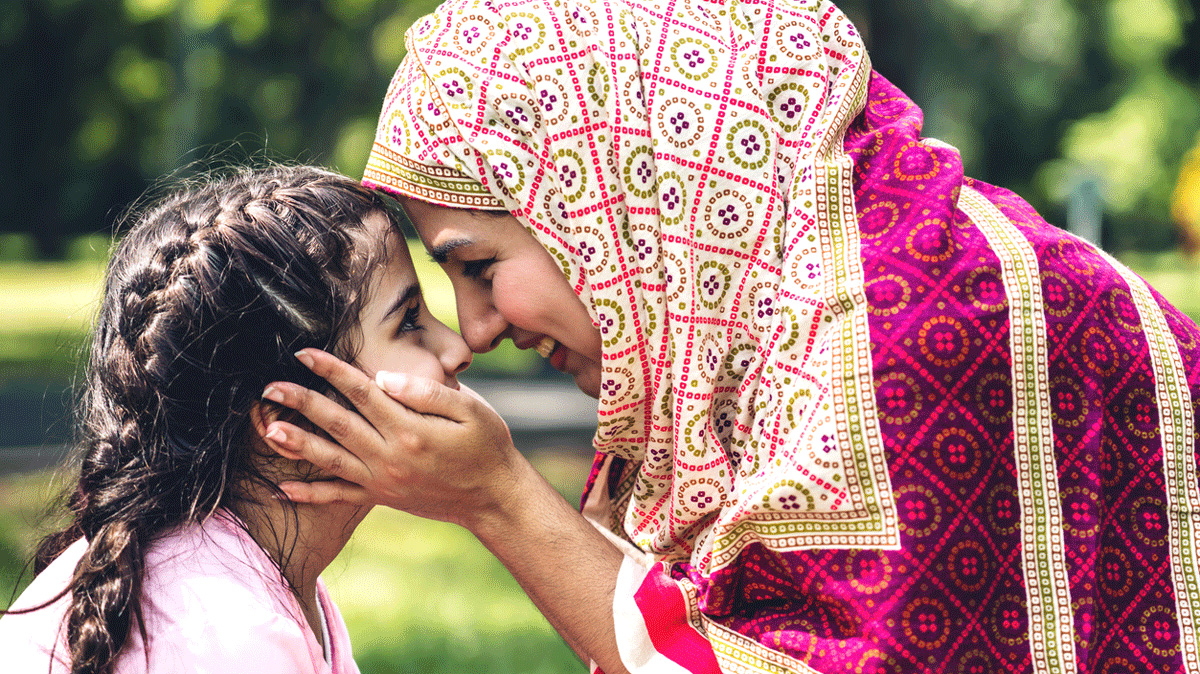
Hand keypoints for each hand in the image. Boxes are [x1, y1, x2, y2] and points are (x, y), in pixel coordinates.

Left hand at [259, 348, 521, 527]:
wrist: (495, 498)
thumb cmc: (488, 447)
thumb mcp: (472, 411)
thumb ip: (426, 392)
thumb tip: (381, 378)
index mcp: (410, 428)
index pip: (361, 392)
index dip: (331, 370)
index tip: (304, 353)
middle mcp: (390, 456)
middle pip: (336, 423)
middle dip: (300, 402)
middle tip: (269, 388)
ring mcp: (383, 480)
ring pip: (330, 460)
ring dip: (296, 444)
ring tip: (267, 430)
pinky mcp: (382, 498)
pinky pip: (339, 498)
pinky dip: (310, 494)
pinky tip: (281, 489)